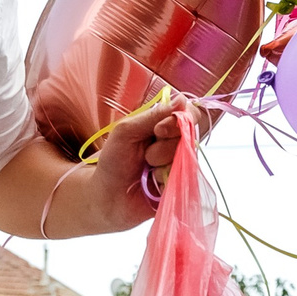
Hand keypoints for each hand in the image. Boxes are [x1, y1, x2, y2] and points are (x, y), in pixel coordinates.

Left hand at [85, 102, 195, 232]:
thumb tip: (182, 99)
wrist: (107, 196)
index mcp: (164, 125)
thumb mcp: (126, 131)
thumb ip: (153, 115)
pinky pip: (185, 178)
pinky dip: (165, 180)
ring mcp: (181, 165)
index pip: (189, 114)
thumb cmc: (114, 161)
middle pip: (188, 136)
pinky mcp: (183, 186)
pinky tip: (153, 184)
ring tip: (147, 171)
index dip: (180, 120)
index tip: (158, 130)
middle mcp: (177, 143)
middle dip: (163, 146)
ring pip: (186, 157)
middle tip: (145, 155)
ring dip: (162, 164)